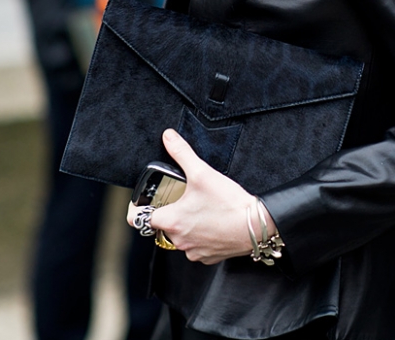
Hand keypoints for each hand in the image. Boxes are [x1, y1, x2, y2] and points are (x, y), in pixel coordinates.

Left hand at [127, 129, 275, 263]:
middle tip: (182, 197)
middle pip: (161, 226)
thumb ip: (181, 153)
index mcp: (171, 221)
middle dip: (169, 211)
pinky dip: (200, 235)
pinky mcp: (207, 257)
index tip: (145, 201)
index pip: (139, 219)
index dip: (139, 208)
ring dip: (185, 224)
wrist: (255, 226)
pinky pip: (196, 246)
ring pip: (179, 236)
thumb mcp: (202, 172)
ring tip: (201, 208)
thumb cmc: (228, 203)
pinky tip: (212, 222)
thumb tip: (168, 136)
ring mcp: (193, 251)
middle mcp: (178, 240)